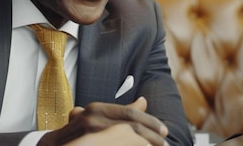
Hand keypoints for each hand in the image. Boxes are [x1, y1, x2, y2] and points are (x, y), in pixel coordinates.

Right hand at [38, 97, 167, 145]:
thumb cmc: (78, 133)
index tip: (164, 131)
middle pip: (130, 127)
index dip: (150, 122)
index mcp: (97, 109)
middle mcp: (92, 118)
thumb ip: (121, 111)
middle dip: (151, 136)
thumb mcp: (98, 118)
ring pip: (125, 139)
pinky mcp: (88, 144)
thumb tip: (144, 100)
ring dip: (144, 145)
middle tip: (164, 143)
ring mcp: (89, 134)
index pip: (130, 113)